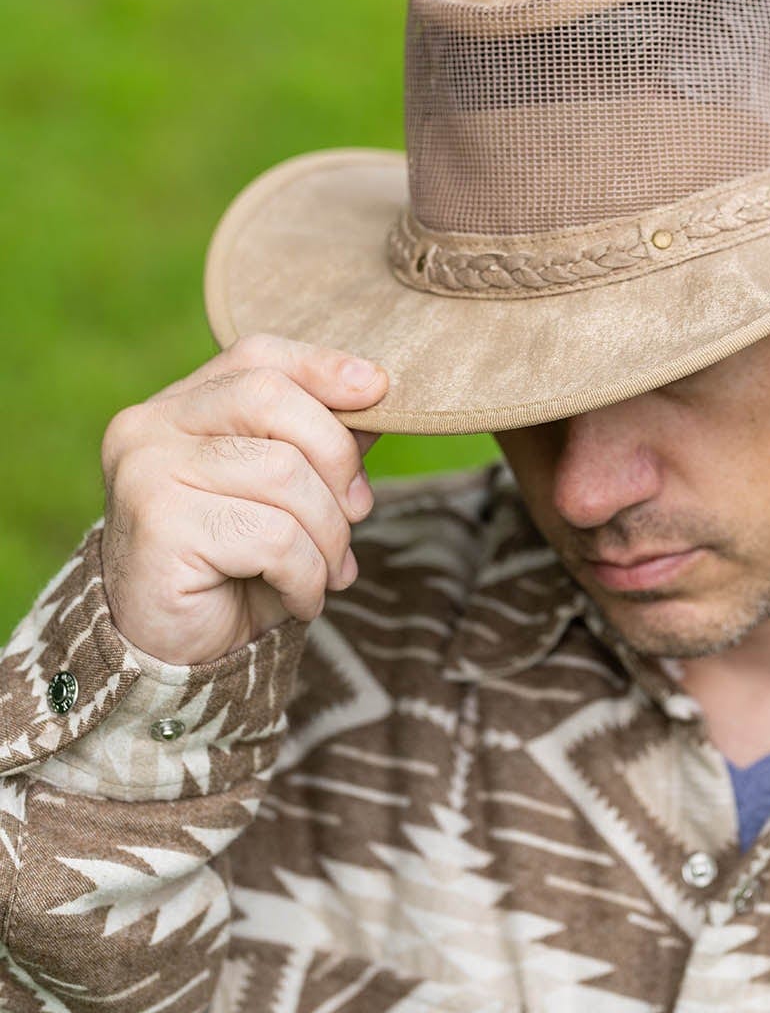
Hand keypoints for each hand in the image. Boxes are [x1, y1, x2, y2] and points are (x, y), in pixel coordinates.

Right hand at [99, 333, 388, 663]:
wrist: (176, 655)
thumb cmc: (237, 564)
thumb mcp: (288, 494)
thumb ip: (321, 441)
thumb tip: (378, 395)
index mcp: (177, 406)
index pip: (256, 357)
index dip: (322, 367)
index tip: (379, 390)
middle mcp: (149, 428)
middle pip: (272, 400)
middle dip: (337, 458)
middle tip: (358, 511)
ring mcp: (147, 474)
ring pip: (284, 473)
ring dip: (329, 533)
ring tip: (327, 569)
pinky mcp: (160, 529)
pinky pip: (273, 536)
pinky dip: (306, 573)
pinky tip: (299, 597)